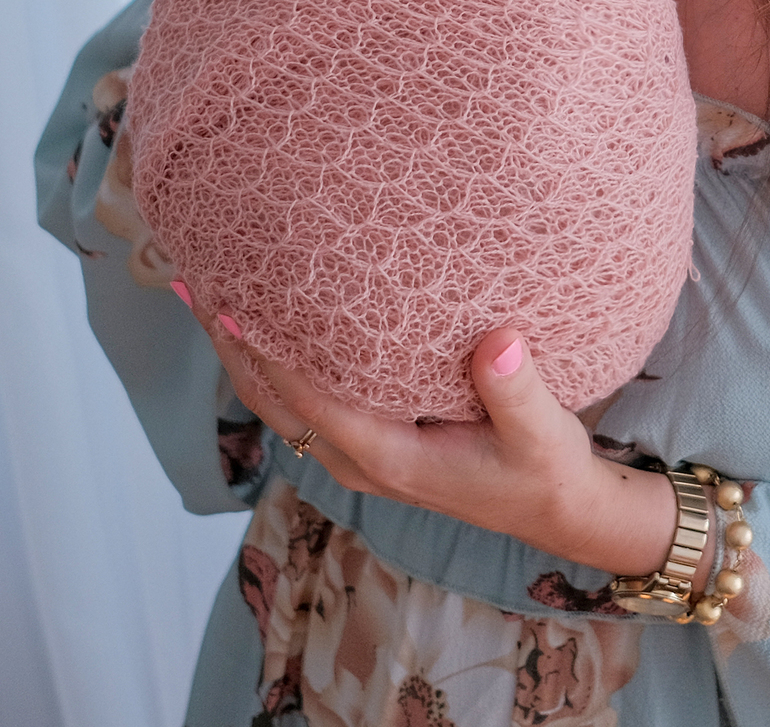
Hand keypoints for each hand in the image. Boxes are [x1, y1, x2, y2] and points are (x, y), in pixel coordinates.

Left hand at [197, 306, 687, 578]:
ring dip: (242, 352)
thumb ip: (517, 391)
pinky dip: (272, 362)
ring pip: (281, 403)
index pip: (313, 404)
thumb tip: (498, 342)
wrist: (554, 508)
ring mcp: (360, 452)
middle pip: (275, 403)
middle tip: (193, 283)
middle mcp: (361, 459)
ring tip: (207, 291)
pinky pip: (304, 399)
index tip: (233, 308)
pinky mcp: (369, 438)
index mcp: (391, 457)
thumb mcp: (543, 435)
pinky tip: (264, 319)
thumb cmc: (544, 469)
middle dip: (230, 348)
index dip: (270, 358)